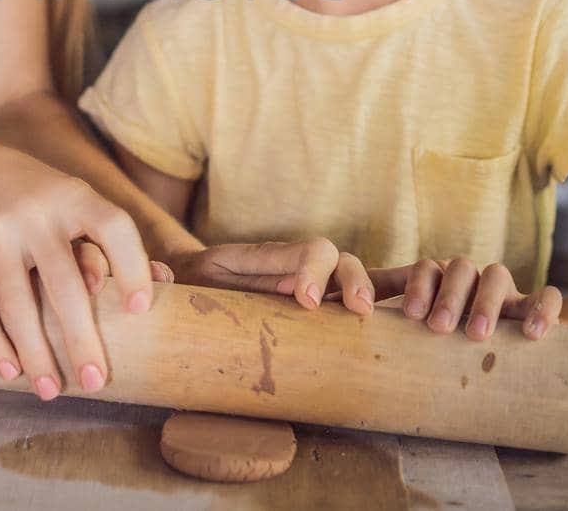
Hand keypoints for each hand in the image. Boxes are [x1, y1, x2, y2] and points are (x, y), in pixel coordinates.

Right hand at [0, 135, 156, 400]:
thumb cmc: (28, 194)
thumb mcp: (67, 198)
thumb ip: (104, 237)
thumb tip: (162, 283)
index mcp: (73, 196)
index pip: (113, 227)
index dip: (132, 266)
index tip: (139, 310)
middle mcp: (36, 210)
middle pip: (65, 285)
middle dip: (81, 341)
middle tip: (95, 382)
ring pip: (18, 305)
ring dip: (36, 355)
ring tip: (50, 390)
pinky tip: (10, 370)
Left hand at [165, 238, 376, 315]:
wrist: (189, 288)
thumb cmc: (189, 291)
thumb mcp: (183, 284)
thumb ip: (173, 280)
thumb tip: (157, 275)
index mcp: (266, 258)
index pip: (305, 250)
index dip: (312, 271)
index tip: (305, 302)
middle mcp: (294, 265)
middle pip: (336, 256)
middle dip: (350, 279)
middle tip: (353, 310)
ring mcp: (311, 282)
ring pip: (352, 273)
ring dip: (372, 288)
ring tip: (373, 318)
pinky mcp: (321, 302)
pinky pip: (359, 293)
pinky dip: (386, 295)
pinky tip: (411, 314)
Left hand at [372, 259, 562, 340]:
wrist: (491, 357)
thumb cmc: (435, 346)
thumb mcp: (408, 332)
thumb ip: (379, 323)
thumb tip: (339, 318)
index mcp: (439, 282)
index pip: (427, 269)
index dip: (419, 286)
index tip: (411, 315)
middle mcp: (471, 282)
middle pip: (461, 268)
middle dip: (449, 295)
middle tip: (440, 327)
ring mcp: (504, 293)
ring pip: (497, 275)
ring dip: (486, 301)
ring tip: (478, 334)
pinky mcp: (534, 309)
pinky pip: (548, 297)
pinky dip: (543, 308)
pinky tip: (534, 334)